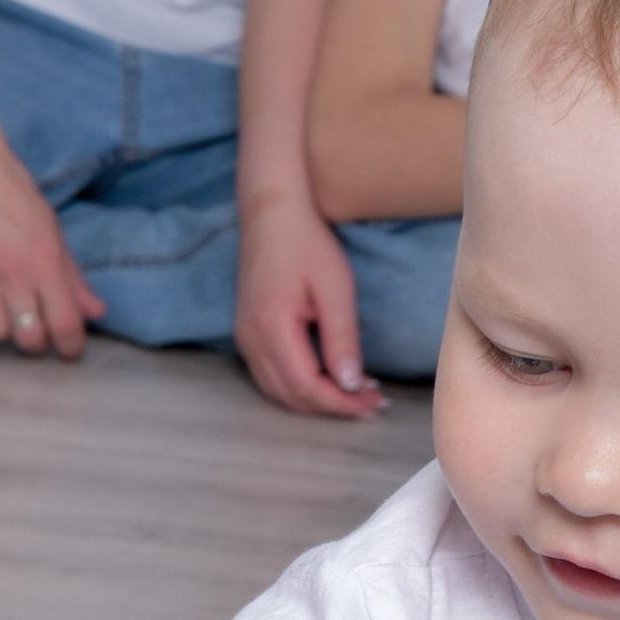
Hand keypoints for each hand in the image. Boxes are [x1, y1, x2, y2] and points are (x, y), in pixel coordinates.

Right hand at [0, 116, 104, 355]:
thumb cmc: (13, 194)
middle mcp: (10, 272)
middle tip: (40, 331)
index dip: (71, 346)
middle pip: (29, 339)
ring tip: (10, 313)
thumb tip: (97, 312)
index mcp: (43, 259)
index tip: (70, 350)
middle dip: (39, 342)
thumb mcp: (53, 230)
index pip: (65, 323)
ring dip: (7, 331)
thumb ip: (73, 277)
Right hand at [234, 190, 383, 417]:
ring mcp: (244, 338)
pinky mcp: (247, 333)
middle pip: (291, 396)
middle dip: (333, 406)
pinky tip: (328, 377)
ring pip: (279, 391)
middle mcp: (251, 339)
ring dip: (317, 400)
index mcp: (272, 327)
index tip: (374, 402)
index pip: (307, 387)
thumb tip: (350, 385)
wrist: (272, 213)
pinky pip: (271, 376)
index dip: (342, 403)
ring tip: (355, 394)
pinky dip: (300, 386)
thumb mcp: (335, 289)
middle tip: (372, 402)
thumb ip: (341, 339)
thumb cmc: (306, 243)